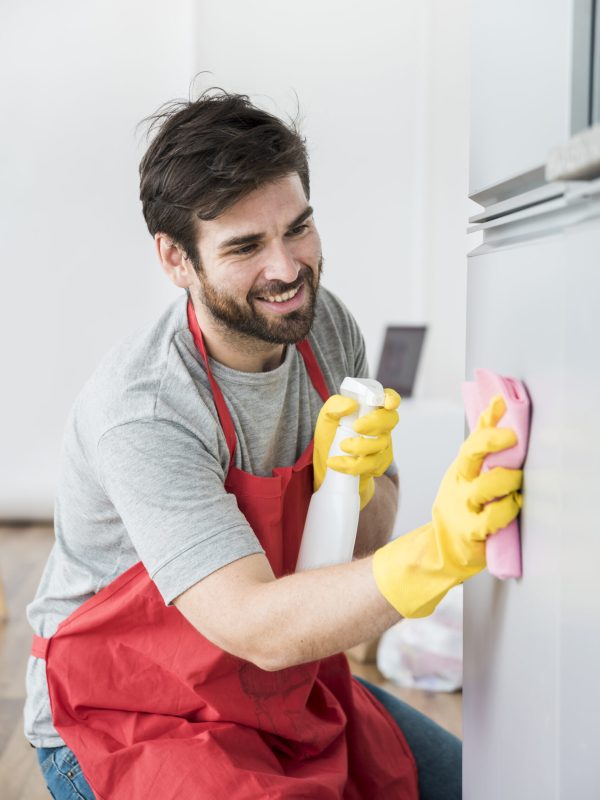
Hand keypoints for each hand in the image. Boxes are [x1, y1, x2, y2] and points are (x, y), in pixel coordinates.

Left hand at [313, 389, 400, 509]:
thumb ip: (335, 406)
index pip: (388, 398)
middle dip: (374, 423)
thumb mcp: (327, 417)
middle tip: (356, 427)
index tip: (387, 404)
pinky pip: (371, 465)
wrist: (326, 463)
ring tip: (340, 446)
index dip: (392, 398)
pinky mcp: (379, 465)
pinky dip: (351, 465)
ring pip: (381, 445)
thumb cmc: (330, 434)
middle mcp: (382, 426)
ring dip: (359, 446)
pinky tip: (336, 463)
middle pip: (390, 420)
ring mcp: (383, 446)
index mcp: (372, 409)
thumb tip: (351, 404)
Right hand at [372, 395, 522, 617]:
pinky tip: (513, 506)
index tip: (500, 404)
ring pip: (483, 487)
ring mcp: (463, 507)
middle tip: (513, 437)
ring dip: (506, 481)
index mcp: (461, 469)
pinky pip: (490, 518)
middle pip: (470, 456)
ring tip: (518, 483)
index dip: (487, 422)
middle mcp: (459, 484)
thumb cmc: (463, 507)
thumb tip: (496, 405)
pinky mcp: (470, 532)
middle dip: (491, 441)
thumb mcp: (467, 474)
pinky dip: (506, 510)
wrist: (442, 547)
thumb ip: (482, 444)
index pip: (471, 440)